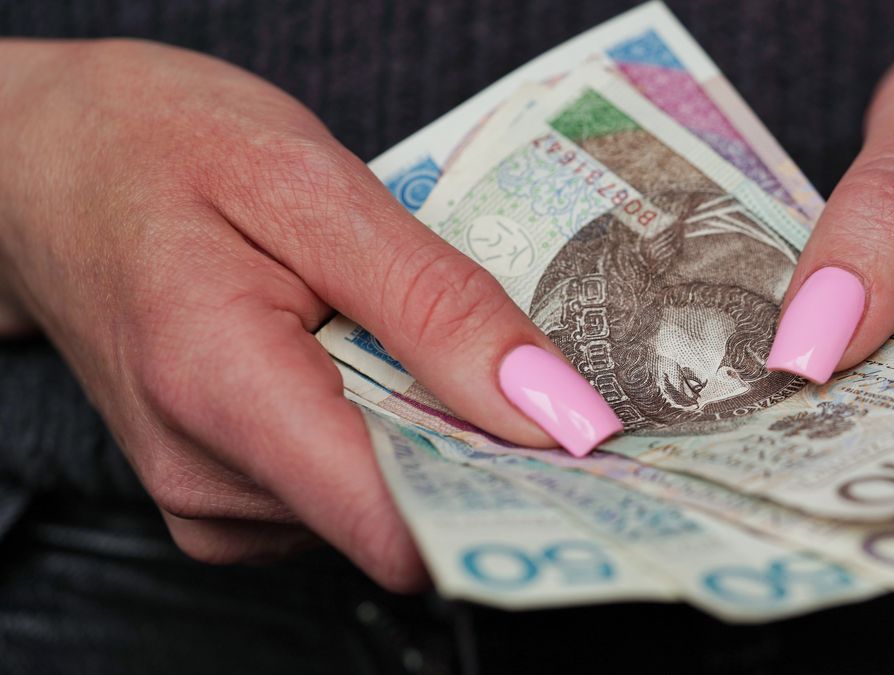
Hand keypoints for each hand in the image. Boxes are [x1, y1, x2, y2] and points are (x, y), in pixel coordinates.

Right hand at [0, 39, 602, 584]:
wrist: (45, 170)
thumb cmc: (161, 149)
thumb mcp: (311, 186)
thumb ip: (435, 305)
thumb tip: (554, 412)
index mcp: (221, 391)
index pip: (399, 527)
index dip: (508, 490)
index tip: (577, 440)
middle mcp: (211, 482)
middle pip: (408, 513)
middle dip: (477, 438)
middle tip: (493, 342)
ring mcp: (213, 501)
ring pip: (388, 500)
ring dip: (428, 420)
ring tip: (394, 324)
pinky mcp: (228, 497)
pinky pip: (349, 485)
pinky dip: (386, 423)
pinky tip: (361, 351)